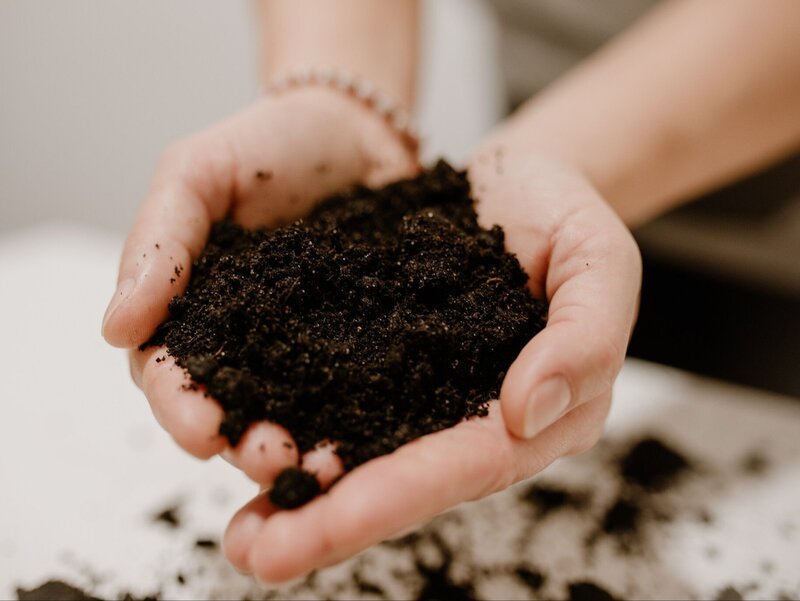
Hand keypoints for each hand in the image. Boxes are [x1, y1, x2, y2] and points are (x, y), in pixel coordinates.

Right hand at [102, 87, 415, 470]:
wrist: (358, 130)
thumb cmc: (268, 144)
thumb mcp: (197, 173)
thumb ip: (157, 242)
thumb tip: (114, 328)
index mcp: (194, 310)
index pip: (171, 370)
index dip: (180, 404)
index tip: (201, 430)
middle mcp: (249, 342)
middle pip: (233, 407)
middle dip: (243, 441)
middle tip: (269, 458)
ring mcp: (310, 348)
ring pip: (295, 411)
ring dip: (301, 446)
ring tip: (318, 465)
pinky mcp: (365, 345)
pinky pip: (360, 388)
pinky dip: (360, 418)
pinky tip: (370, 441)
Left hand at [222, 151, 641, 581]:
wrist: (517, 179)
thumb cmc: (565, 217)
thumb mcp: (600, 262)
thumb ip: (585, 337)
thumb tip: (527, 411)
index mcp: (532, 408)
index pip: (467, 463)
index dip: (402, 494)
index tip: (336, 520)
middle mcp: (465, 412)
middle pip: (400, 476)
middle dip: (332, 519)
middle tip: (264, 553)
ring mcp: (417, 386)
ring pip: (358, 450)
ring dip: (297, 492)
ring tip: (242, 533)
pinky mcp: (376, 350)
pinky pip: (329, 391)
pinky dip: (289, 418)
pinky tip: (237, 437)